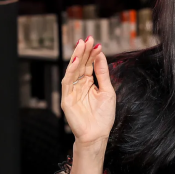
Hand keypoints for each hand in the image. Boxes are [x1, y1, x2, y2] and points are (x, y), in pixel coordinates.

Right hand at [60, 36, 115, 152]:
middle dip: (84, 51)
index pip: (89, 65)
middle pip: (80, 64)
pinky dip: (70, 71)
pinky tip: (75, 61)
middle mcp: (79, 85)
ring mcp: (72, 91)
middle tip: (88, 38)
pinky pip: (67, 82)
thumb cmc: (103, 116)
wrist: (97, 135)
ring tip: (81, 44)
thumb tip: (101, 55)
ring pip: (73, 70)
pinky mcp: (66, 99)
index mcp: (89, 83)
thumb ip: (102, 73)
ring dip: (76, 57)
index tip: (96, 43)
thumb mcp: (107, 91)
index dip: (92, 54)